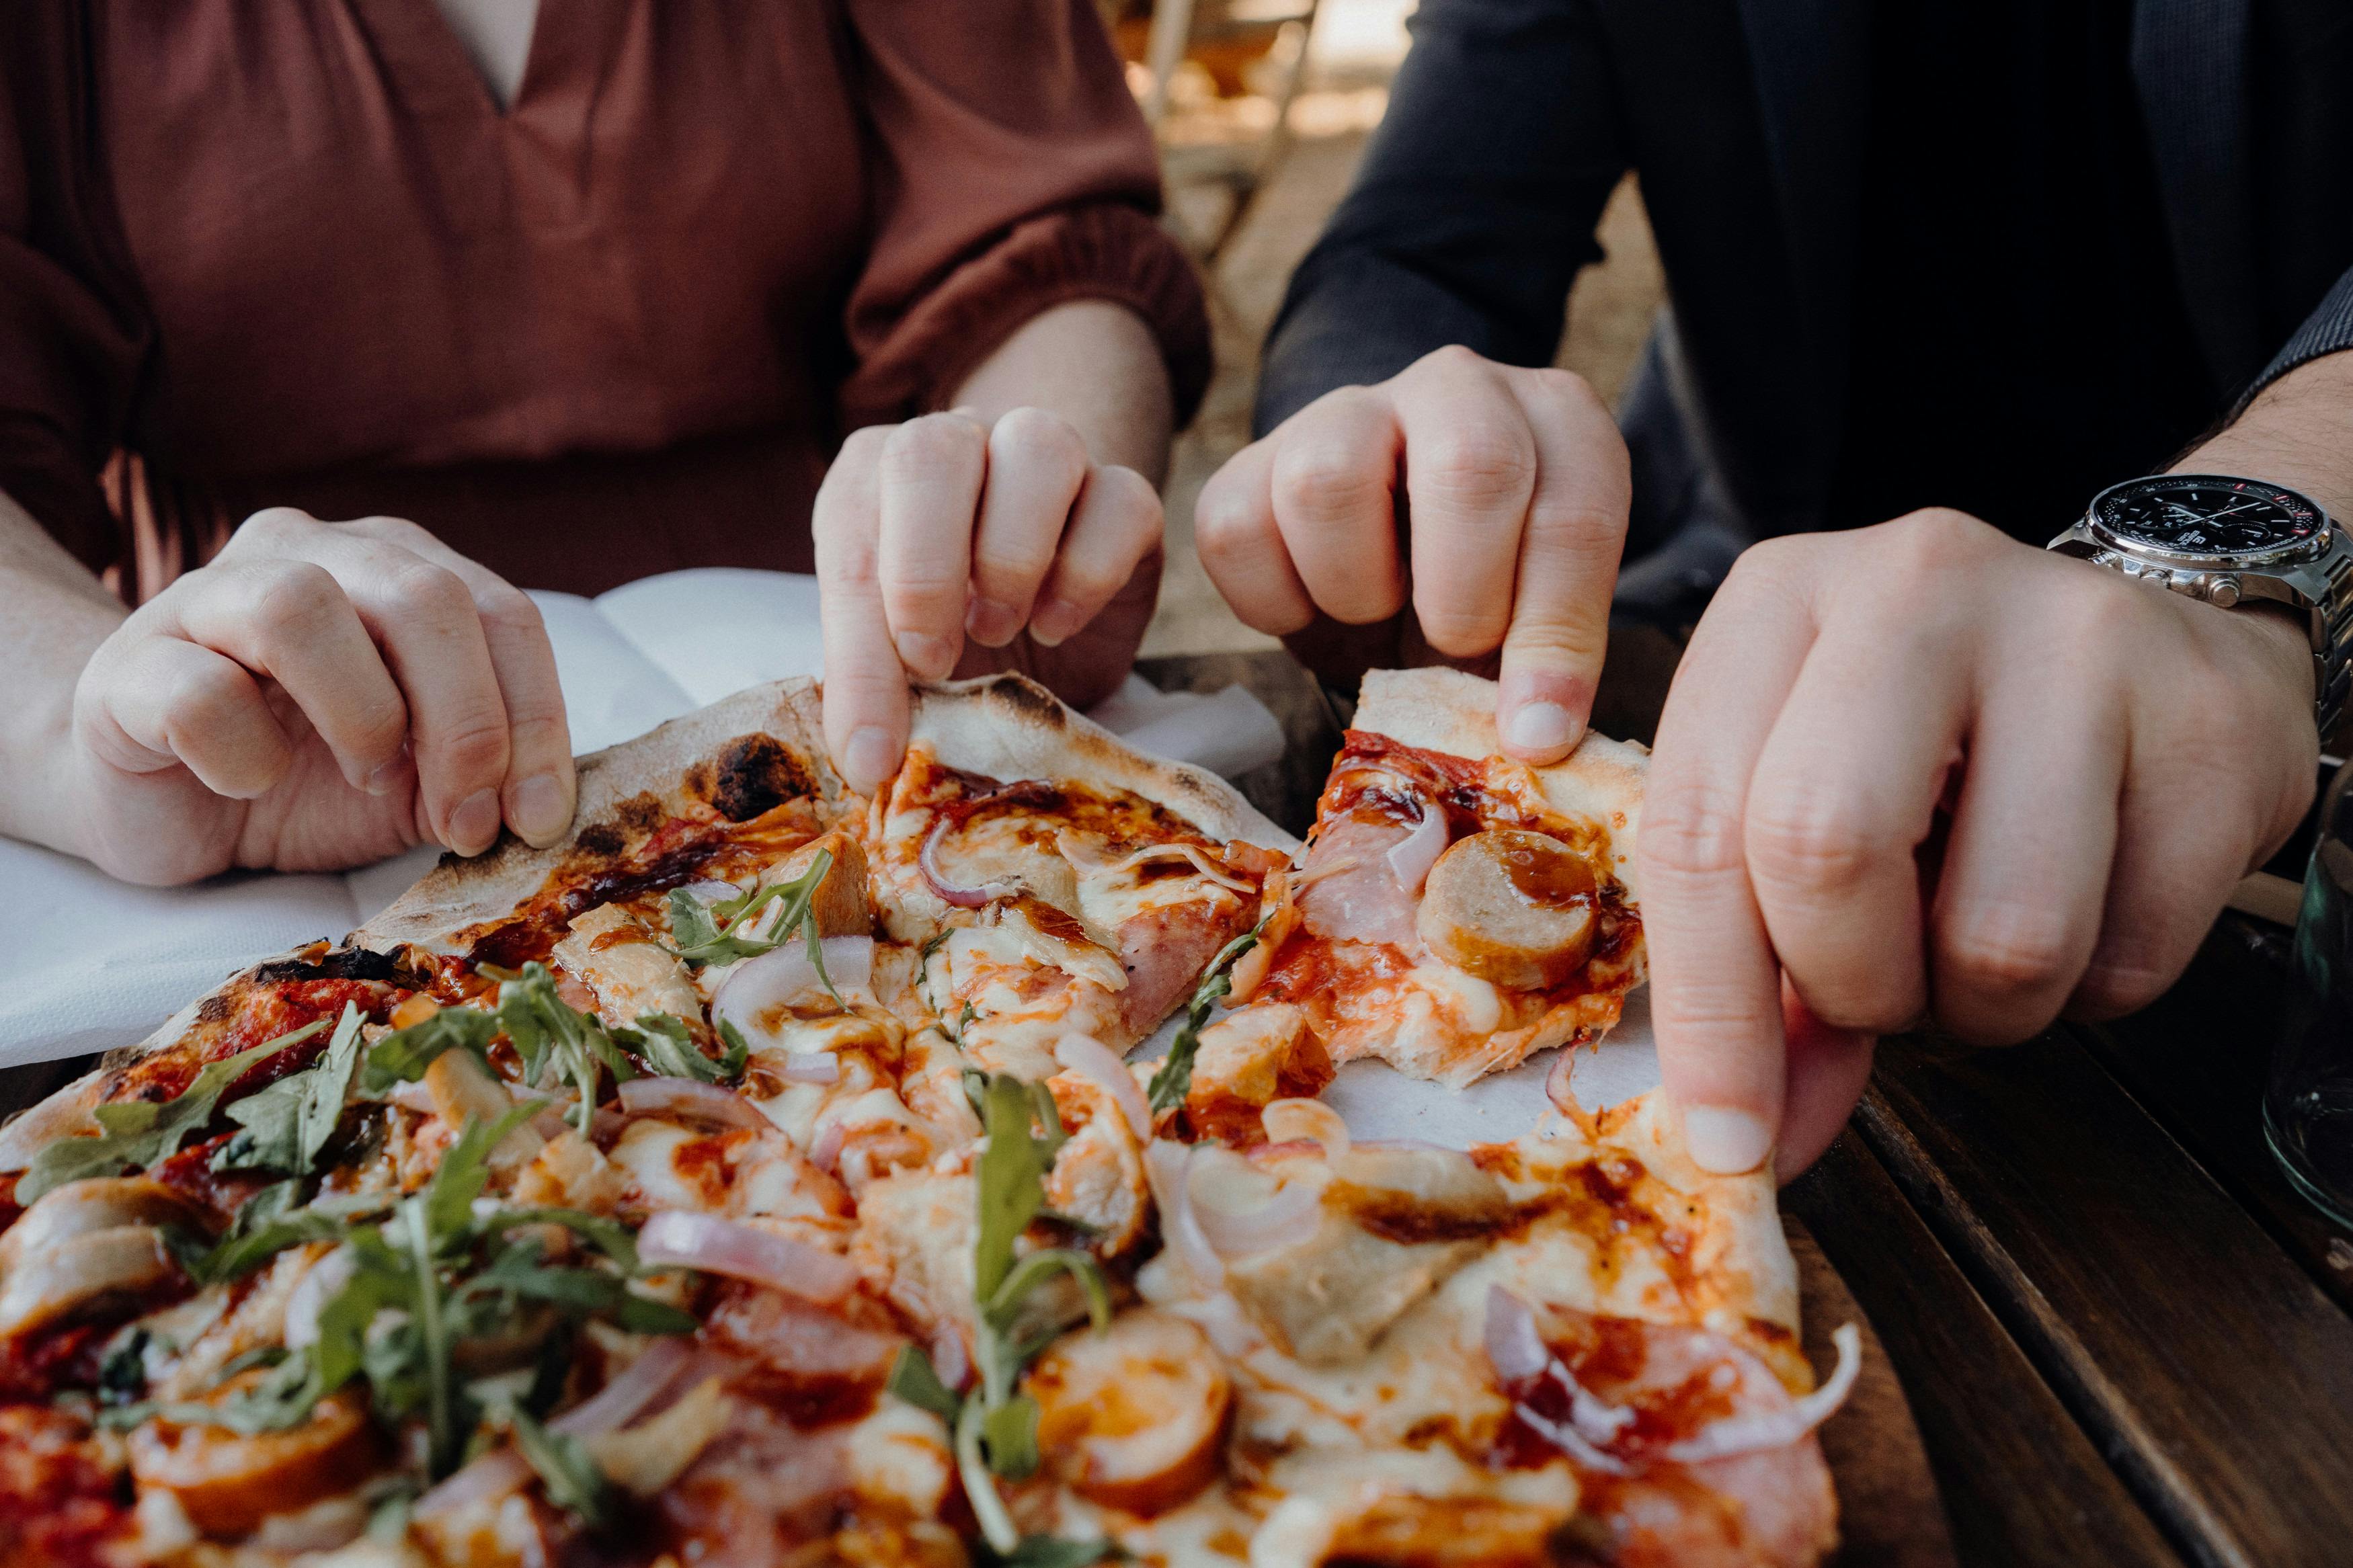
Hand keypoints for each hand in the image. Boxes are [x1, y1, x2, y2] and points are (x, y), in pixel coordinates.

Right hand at [65, 509, 574, 884]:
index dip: (535, 718)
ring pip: (300, 606)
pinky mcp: (126, 668)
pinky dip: (243, 754)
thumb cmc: (309, 776)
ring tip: (366, 779)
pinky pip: (197, 692)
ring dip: (362, 716)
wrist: (166, 803)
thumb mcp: (423, 775)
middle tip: (466, 818)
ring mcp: (205, 599)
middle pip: (420, 596)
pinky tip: (250, 784)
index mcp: (394, 566)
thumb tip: (550, 807)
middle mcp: (306, 554)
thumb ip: (486, 768)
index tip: (539, 817)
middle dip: (467, 721)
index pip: (501, 612)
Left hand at [816, 407, 1163, 793]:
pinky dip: (1088, 571)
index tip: (873, 741)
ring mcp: (1048, 457)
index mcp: (873, 477)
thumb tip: (865, 761)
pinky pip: (1119, 500)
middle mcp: (958, 444)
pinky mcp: (1123, 496)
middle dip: (924, 572)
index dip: (857, 646)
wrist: (1045, 628)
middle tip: (931, 663)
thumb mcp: (901, 665)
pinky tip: (1058, 624)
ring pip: (1040, 447)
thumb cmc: (953, 637)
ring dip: (1012, 555)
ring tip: (997, 631)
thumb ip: (874, 688)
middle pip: (933, 452)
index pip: (852, 537)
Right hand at [1195, 345, 1628, 760]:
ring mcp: (1348, 411)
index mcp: (1557, 422)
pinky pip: (1234, 528)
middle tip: (1452, 649)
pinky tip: (1313, 607)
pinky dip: (1272, 600)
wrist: (1391, 544)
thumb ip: (1544, 663)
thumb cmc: (1481, 586)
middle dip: (1462, 597)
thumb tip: (1530, 745)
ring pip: (1326, 482)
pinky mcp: (1255, 458)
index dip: (1555, 637)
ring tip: (1377, 612)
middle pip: (1470, 466)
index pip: (1573, 515)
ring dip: (1354, 588)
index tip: (1535, 734)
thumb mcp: (1533, 615)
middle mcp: (1458, 390)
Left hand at [1641, 509, 2319, 1178]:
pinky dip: (2098, 986)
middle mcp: (1913, 588)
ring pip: (2001, 930)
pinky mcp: (2214, 718)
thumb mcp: (1811, 796)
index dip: (1707, 1011)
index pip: (1695, 829)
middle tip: (1886, 997)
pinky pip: (2133, 950)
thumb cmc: (1947, 738)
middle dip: (1851, 985)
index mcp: (1775, 601)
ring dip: (1985, 1005)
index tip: (1725, 1143)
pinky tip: (2093, 902)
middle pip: (1824, 851)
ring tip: (1986, 940)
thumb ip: (1761, 956)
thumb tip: (1752, 1137)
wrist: (2155, 639)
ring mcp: (2076, 635)